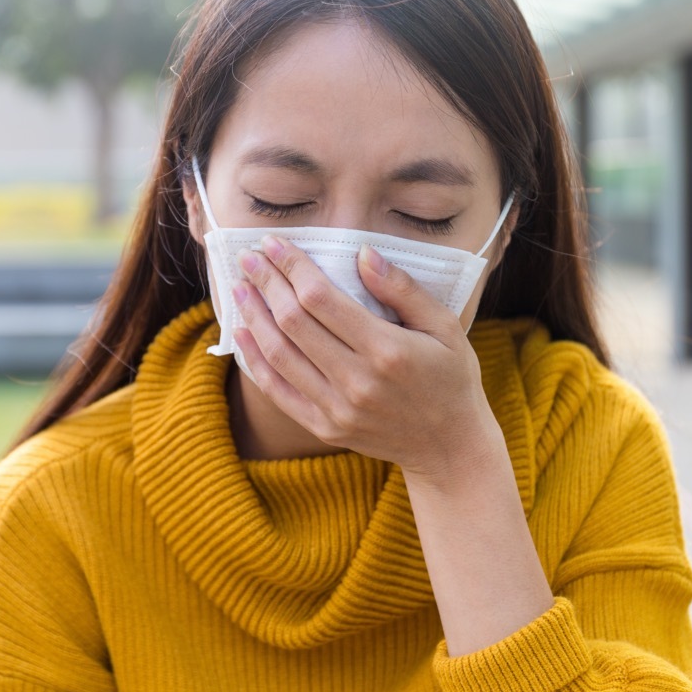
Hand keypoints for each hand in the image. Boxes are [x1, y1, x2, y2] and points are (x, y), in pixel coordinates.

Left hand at [231, 234, 501, 486]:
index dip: (292, 267)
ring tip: (240, 287)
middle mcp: (357, 381)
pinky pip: (277, 391)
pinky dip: (255, 360)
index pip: (321, 298)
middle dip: (266, 283)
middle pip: (293, 322)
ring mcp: (337, 409)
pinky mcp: (325, 428)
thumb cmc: (451, 377)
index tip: (273, 243)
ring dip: (253, 316)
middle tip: (249, 257)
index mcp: (387, 350)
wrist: (449, 447)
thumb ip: (403, 289)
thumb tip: (362, 253)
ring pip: (279, 354)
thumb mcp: (445, 326)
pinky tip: (242, 333)